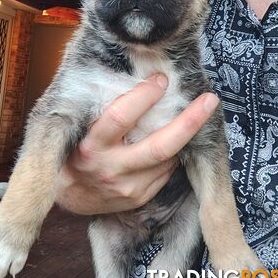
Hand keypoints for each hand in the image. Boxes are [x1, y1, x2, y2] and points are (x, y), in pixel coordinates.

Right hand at [56, 74, 218, 214]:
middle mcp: (111, 168)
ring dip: (184, 136)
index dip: (144, 95)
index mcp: (91, 145)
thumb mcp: (81, 128)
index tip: (161, 79)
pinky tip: (175, 141)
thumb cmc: (75, 151)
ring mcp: (127, 187)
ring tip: (195, 115)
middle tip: (210, 100)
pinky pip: (165, 173)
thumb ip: (104, 110)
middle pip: (159, 146)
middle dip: (189, 122)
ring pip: (167, 159)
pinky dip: (173, 154)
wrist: (68, 195)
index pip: (121, 116)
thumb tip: (142, 82)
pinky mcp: (138, 198)